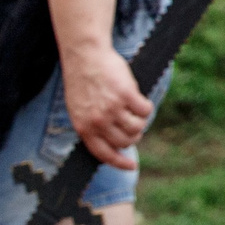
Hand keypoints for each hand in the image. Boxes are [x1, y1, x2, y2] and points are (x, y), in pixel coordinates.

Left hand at [59, 40, 150, 169]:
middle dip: (133, 137)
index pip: (103, 154)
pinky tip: (140, 101)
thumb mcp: (78, 110)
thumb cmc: (82, 83)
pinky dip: (146, 107)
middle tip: (134, 127)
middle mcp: (98, 121)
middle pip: (125, 141)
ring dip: (140, 122)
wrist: (85, 58)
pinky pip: (145, 110)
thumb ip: (91, 126)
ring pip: (137, 127)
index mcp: (84, 127)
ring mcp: (112, 108)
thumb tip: (112, 142)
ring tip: (136, 112)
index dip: (119, 162)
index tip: (132, 166)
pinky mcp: (126, 95)